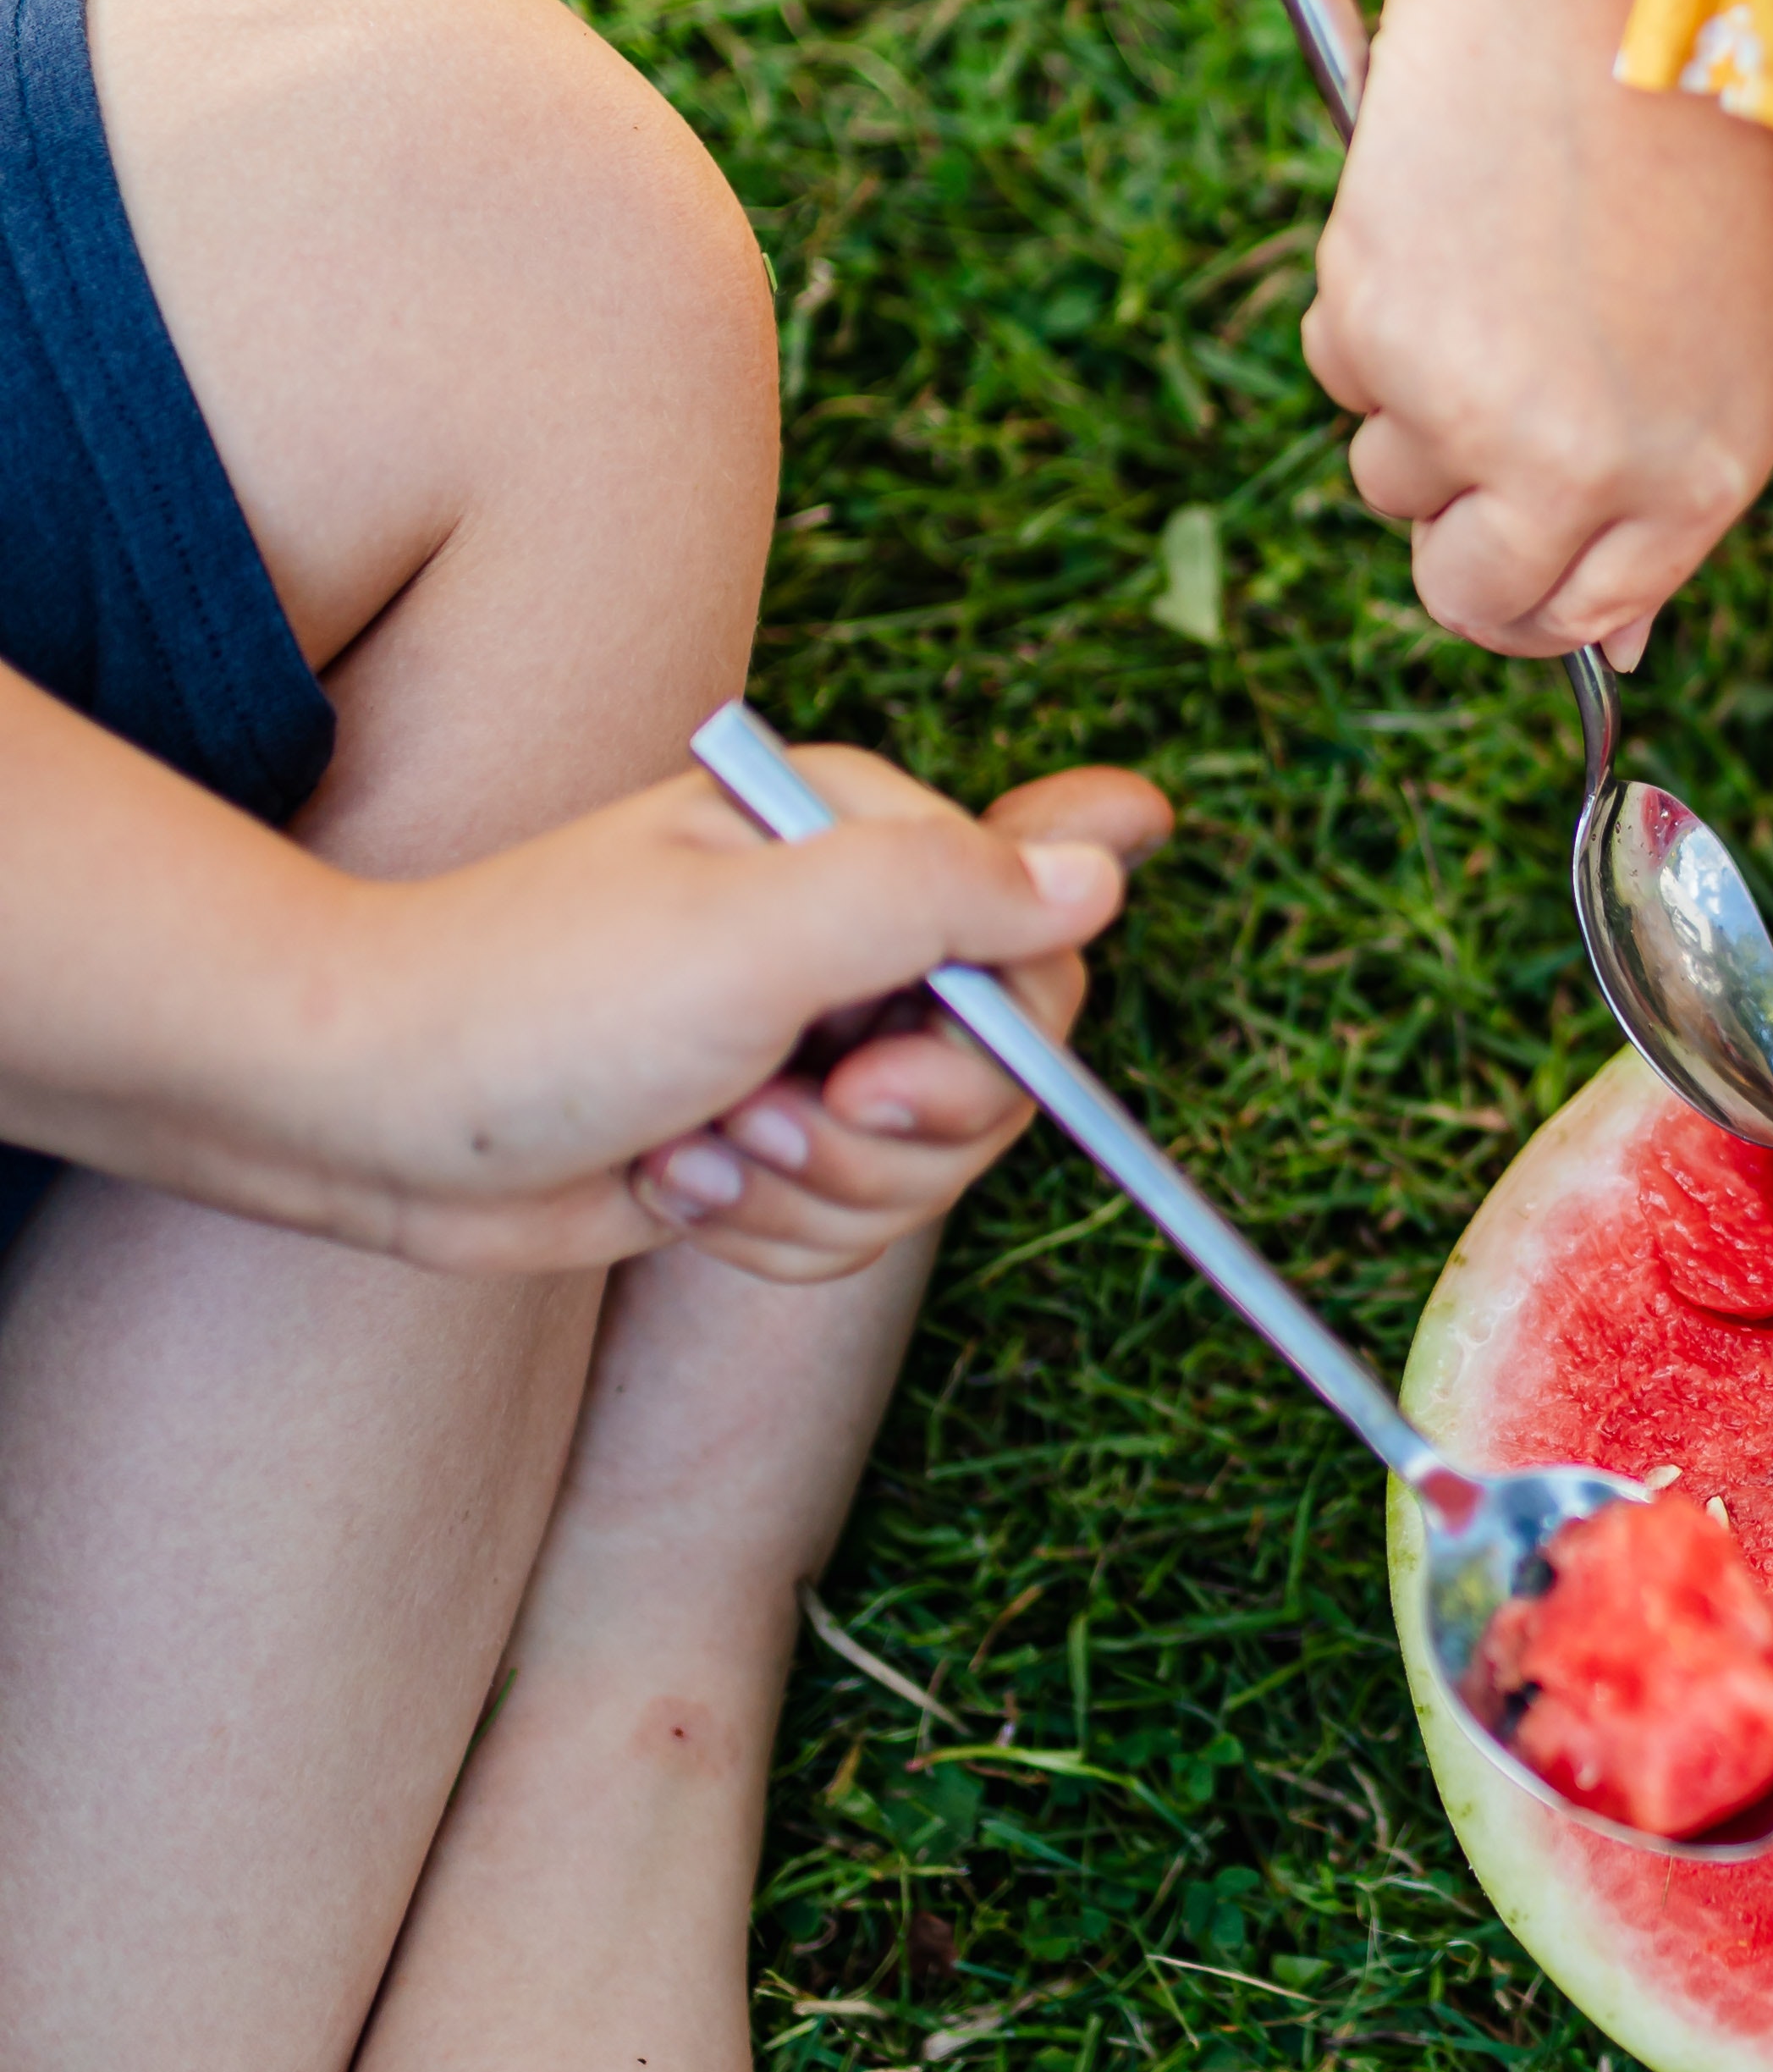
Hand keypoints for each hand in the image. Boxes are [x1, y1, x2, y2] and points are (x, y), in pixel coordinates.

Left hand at [217, 748, 1169, 1280]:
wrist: (366, 1110)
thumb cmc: (543, 996)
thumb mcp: (758, 928)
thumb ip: (943, 893)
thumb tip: (1107, 870)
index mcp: (856, 843)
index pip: (1035, 950)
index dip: (989, 1047)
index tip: (874, 1080)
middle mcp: (842, 936)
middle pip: (994, 1078)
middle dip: (890, 1139)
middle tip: (773, 1116)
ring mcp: (799, 1043)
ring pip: (918, 1170)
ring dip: (810, 1191)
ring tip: (695, 1145)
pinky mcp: (752, 1140)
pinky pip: (843, 1224)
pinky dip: (763, 1228)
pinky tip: (666, 1181)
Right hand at [1303, 8, 1772, 654]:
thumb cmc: (1687, 144)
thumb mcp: (1739, 332)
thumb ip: (1673, 480)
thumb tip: (1615, 634)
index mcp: (1706, 471)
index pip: (1598, 614)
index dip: (1546, 602)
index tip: (1520, 570)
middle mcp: (1587, 466)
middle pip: (1471, 594)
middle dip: (1457, 553)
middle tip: (1463, 465)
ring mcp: (1470, 407)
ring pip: (1392, 477)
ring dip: (1415, 407)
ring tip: (1482, 275)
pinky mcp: (1373, 332)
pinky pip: (1344, 371)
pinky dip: (1370, 315)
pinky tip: (1438, 222)